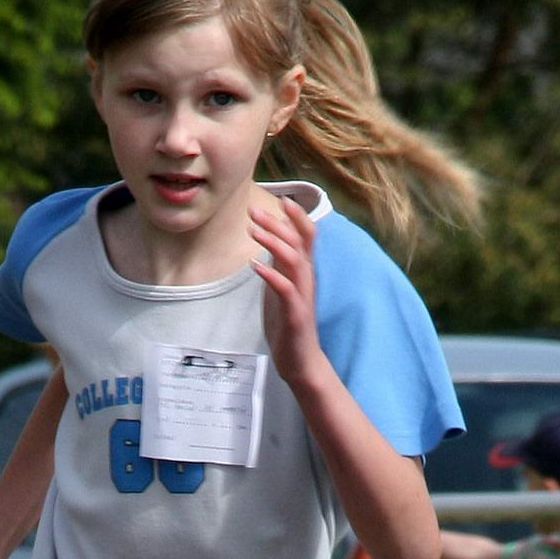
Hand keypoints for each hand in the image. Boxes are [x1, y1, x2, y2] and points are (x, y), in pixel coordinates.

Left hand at [249, 196, 322, 387]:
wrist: (300, 360)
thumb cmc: (288, 323)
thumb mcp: (281, 287)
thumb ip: (279, 264)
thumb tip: (270, 242)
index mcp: (303, 271)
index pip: (306, 235)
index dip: (296, 215)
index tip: (279, 198)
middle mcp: (306, 279)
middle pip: (299, 241)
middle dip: (277, 223)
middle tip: (253, 211)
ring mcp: (302, 295)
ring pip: (294, 260)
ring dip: (274, 242)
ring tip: (253, 231)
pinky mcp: (296, 314)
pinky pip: (285, 289)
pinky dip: (271, 274)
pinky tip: (255, 265)